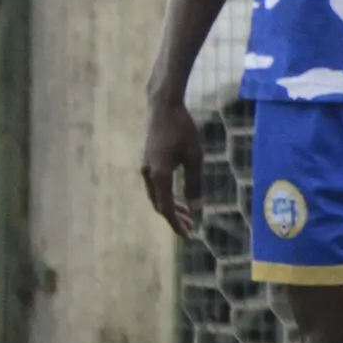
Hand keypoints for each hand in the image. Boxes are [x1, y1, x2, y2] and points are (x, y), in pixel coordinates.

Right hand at [138, 96, 203, 237]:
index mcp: (159, 175)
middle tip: (190, 228)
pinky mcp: (147, 161)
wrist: (163, 106)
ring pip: (156, 195)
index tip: (188, 235)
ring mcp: (145, 167)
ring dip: (170, 207)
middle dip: (174, 218)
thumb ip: (194, 183)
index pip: (166, 208)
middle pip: (159, 204)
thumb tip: (197, 208)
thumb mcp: (194, 157)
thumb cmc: (182, 129)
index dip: (177, 224)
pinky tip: (177, 195)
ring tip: (186, 214)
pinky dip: (166, 195)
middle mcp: (148, 174)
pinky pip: (154, 186)